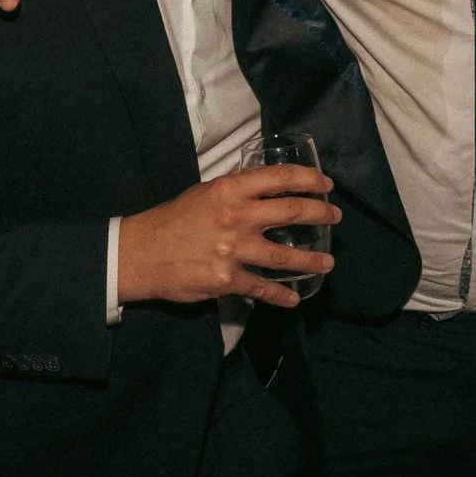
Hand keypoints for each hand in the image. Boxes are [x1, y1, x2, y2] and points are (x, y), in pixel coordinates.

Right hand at [117, 165, 340, 309]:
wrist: (140, 253)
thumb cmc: (172, 219)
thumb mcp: (204, 192)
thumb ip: (235, 189)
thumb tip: (264, 185)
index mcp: (230, 189)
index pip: (280, 178)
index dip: (309, 179)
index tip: (326, 185)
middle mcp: (237, 216)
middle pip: (292, 212)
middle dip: (320, 214)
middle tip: (335, 218)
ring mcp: (234, 250)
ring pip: (285, 255)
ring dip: (312, 259)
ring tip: (328, 262)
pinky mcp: (228, 280)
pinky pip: (262, 288)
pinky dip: (281, 295)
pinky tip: (294, 299)